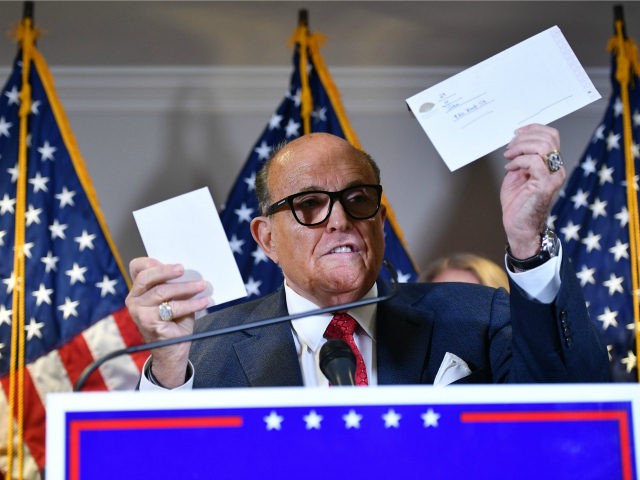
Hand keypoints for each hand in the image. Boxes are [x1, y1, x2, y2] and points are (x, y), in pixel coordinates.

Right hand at [126, 257, 209, 386]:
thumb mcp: (173, 299)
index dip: (151, 262)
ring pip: (162, 292)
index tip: (170, 262)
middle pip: (146, 277)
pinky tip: (203, 301)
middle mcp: (134, 300)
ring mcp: (139, 312)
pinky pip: (173, 308)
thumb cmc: (174, 321)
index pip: (137, 268)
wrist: (172, 349)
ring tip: (201, 285)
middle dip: (166, 271)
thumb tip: (188, 270)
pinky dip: (191, 304)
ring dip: (186, 288)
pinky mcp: (149, 322)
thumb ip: (173, 285)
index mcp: (138, 290)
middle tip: (183, 269)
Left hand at [501, 124, 565, 258]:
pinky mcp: (545, 185)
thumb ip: (520, 158)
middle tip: (510, 148)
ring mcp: (552, 177)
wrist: (519, 226)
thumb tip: (514, 143)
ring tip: (509, 157)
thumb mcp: (516, 174)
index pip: (551, 135)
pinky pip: (535, 162)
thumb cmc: (518, 204)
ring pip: (543, 147)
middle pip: (548, 137)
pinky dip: (519, 161)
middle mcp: (556, 169)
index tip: (516, 133)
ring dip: (521, 147)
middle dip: (524, 137)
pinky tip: (510, 168)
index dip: (533, 129)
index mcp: (550, 164)